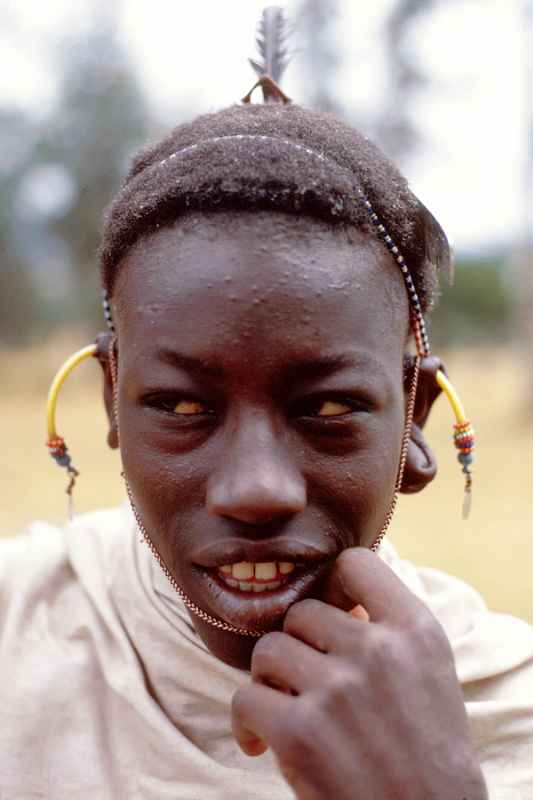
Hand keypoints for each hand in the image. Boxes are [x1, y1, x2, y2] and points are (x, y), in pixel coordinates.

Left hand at [232, 548, 487, 799]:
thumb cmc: (426, 752)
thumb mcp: (427, 672)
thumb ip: (387, 628)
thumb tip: (333, 601)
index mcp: (415, 629)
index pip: (356, 563)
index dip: (333, 584)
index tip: (330, 616)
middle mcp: (376, 650)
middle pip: (301, 612)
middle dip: (298, 646)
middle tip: (307, 684)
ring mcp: (337, 689)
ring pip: (269, 650)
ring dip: (269, 679)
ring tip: (285, 709)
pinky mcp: (299, 731)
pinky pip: (246, 697)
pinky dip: (245, 722)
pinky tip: (261, 743)